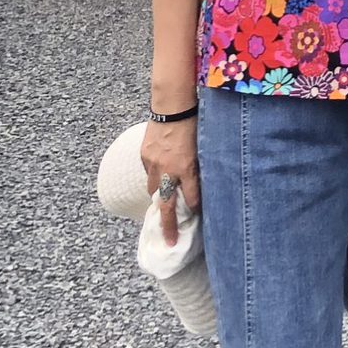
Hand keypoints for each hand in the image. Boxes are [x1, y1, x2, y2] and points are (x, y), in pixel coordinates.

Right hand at [138, 115, 200, 244]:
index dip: (194, 208)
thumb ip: (199, 168)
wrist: (173, 106)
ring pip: (154, 189)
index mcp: (186, 167)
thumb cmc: (194, 124)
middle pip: (167, 205)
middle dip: (168, 226)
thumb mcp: (203, 148)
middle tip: (169, 241)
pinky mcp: (145, 155)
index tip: (196, 216)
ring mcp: (154, 163)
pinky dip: (154, 177)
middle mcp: (169, 169)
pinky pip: (149, 173)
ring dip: (160, 197)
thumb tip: (200, 183)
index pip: (191, 197)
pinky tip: (159, 176)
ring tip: (164, 205)